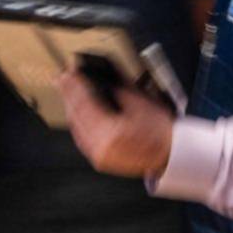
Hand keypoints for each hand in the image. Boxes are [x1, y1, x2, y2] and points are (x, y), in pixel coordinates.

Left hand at [59, 72, 173, 178]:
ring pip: (76, 127)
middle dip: (68, 94)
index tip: (69, 74)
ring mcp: (98, 155)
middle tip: (62, 78)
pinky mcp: (99, 159)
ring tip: (67, 92)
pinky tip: (76, 112)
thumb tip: (100, 79)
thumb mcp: (141, 102)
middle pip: (76, 115)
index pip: (85, 104)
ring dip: (71, 108)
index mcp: (111, 132)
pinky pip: (81, 138)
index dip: (75, 86)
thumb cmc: (161, 132)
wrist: (170, 154)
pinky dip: (78, 122)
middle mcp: (101, 146)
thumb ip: (117, 89)